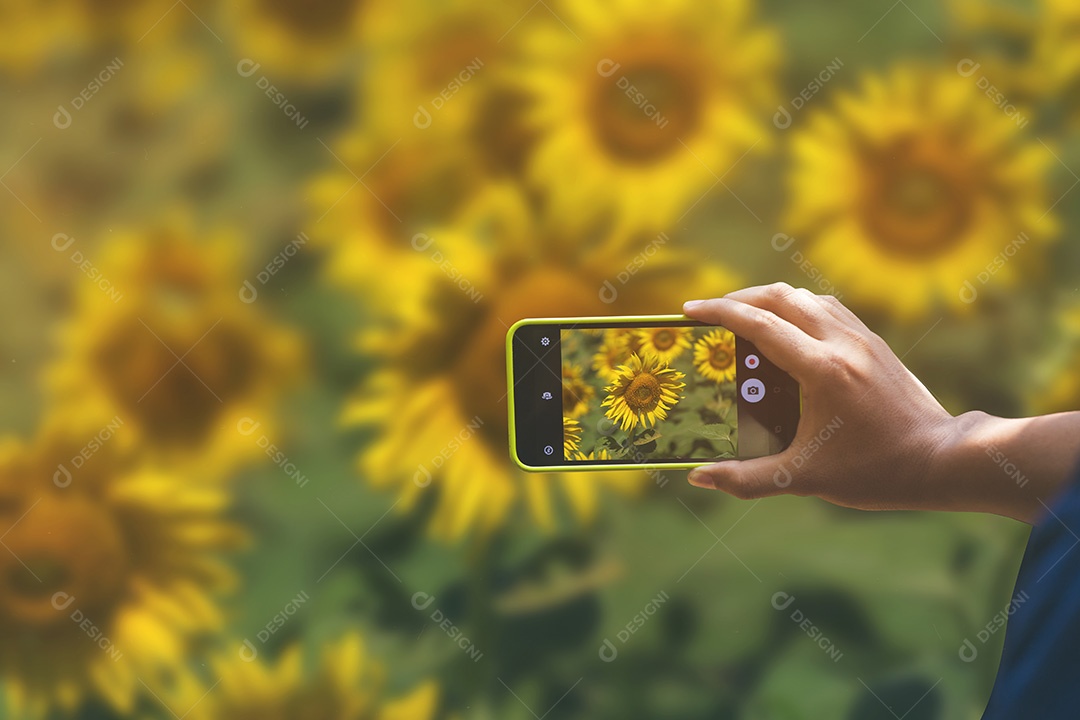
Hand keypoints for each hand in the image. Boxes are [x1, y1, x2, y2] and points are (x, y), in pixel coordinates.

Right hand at [683, 284, 957, 512]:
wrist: (942, 460)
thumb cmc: (876, 471)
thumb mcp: (805, 479)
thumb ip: (748, 479)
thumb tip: (699, 478)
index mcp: (822, 370)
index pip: (760, 324)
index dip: (719, 313)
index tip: (689, 310)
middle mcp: (842, 342)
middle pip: (780, 296)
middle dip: (739, 299)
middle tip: (711, 314)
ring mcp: (861, 338)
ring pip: (806, 296)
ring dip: (770, 300)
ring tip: (744, 318)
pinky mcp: (874, 342)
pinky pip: (827, 308)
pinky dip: (797, 308)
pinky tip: (787, 330)